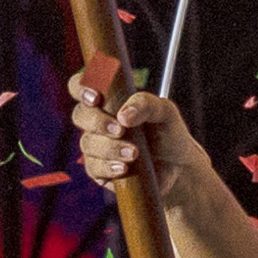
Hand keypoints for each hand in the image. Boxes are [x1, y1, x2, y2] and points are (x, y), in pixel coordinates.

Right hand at [73, 86, 210, 198]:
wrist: (178, 165)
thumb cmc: (168, 132)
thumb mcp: (165, 111)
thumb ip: (146, 104)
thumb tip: (123, 116)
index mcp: (108, 100)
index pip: (80, 87)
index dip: (80, 88)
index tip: (96, 97)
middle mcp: (97, 121)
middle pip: (80, 115)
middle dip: (98, 122)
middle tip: (120, 130)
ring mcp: (96, 146)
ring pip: (87, 143)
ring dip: (110, 148)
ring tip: (134, 154)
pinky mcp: (99, 170)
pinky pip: (93, 168)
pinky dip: (108, 167)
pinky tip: (124, 168)